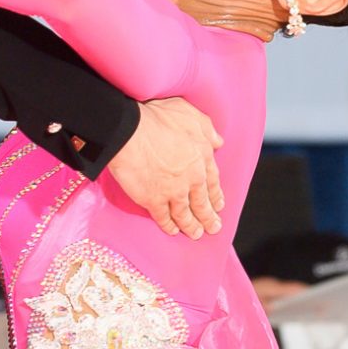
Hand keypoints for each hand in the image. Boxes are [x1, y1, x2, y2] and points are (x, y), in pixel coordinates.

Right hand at [105, 96, 224, 238]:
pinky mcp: (153, 200)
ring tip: (196, 234)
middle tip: (213, 227)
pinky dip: (168, 226)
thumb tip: (219, 142)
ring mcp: (173, 191)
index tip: (218, 205)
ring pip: (185, 213)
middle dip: (208, 217)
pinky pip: (163, 217)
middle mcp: (191, 178)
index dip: (215, 195)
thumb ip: (207, 129)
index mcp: (201, 157)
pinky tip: (172, 231)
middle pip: (202, 202)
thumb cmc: (156, 118)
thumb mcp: (190, 114)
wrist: (129, 132)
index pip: (212, 181)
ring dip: (192, 226)